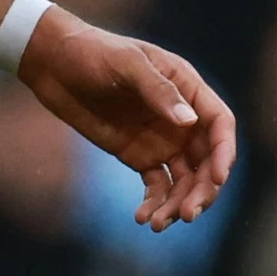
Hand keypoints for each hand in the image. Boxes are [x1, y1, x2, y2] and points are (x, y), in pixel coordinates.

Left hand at [16, 9, 236, 232]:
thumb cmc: (91, 52)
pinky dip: (155, 203)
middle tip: (187, 214)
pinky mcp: (138, 155)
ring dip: (179, 204)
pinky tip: (144, 218)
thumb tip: (189, 122)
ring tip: (159, 224)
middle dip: (203, 190)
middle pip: (207, 160)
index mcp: (185, 87)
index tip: (218, 179)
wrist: (52, 63)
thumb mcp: (126, 63)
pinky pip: (157, 185)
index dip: (224, 152)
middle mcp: (180, 117)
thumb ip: (157, 90)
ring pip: (185, 179)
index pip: (219, 123)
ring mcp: (161, 139)